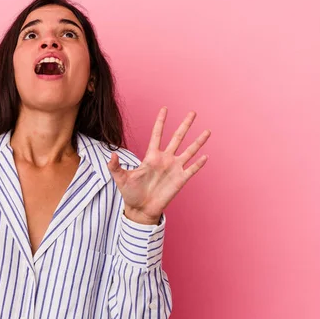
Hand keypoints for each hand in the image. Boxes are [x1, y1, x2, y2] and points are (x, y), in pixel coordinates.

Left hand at [107, 107, 210, 223]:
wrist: (140, 210)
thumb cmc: (130, 194)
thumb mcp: (120, 178)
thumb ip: (115, 166)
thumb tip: (112, 155)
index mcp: (151, 156)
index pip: (157, 134)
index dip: (160, 122)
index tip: (164, 108)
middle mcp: (165, 159)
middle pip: (177, 138)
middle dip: (185, 125)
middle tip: (193, 112)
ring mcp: (174, 168)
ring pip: (189, 151)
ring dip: (198, 141)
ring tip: (207, 131)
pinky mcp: (180, 180)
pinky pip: (192, 169)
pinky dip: (199, 163)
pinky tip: (206, 156)